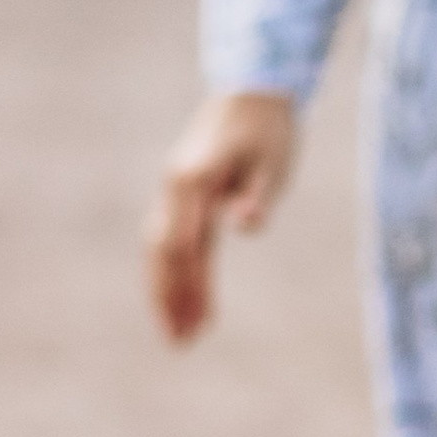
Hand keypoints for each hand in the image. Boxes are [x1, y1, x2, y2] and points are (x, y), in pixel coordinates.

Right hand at [148, 90, 296, 341]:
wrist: (253, 93)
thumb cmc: (269, 130)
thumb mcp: (273, 162)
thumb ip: (258, 194)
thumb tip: (246, 224)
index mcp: (194, 182)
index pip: (184, 244)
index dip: (189, 286)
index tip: (198, 322)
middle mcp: (176, 188)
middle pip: (163, 254)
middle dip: (168, 299)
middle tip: (180, 344)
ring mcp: (176, 192)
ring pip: (162, 252)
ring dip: (168, 293)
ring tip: (180, 337)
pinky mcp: (186, 197)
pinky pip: (176, 242)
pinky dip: (180, 273)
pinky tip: (191, 303)